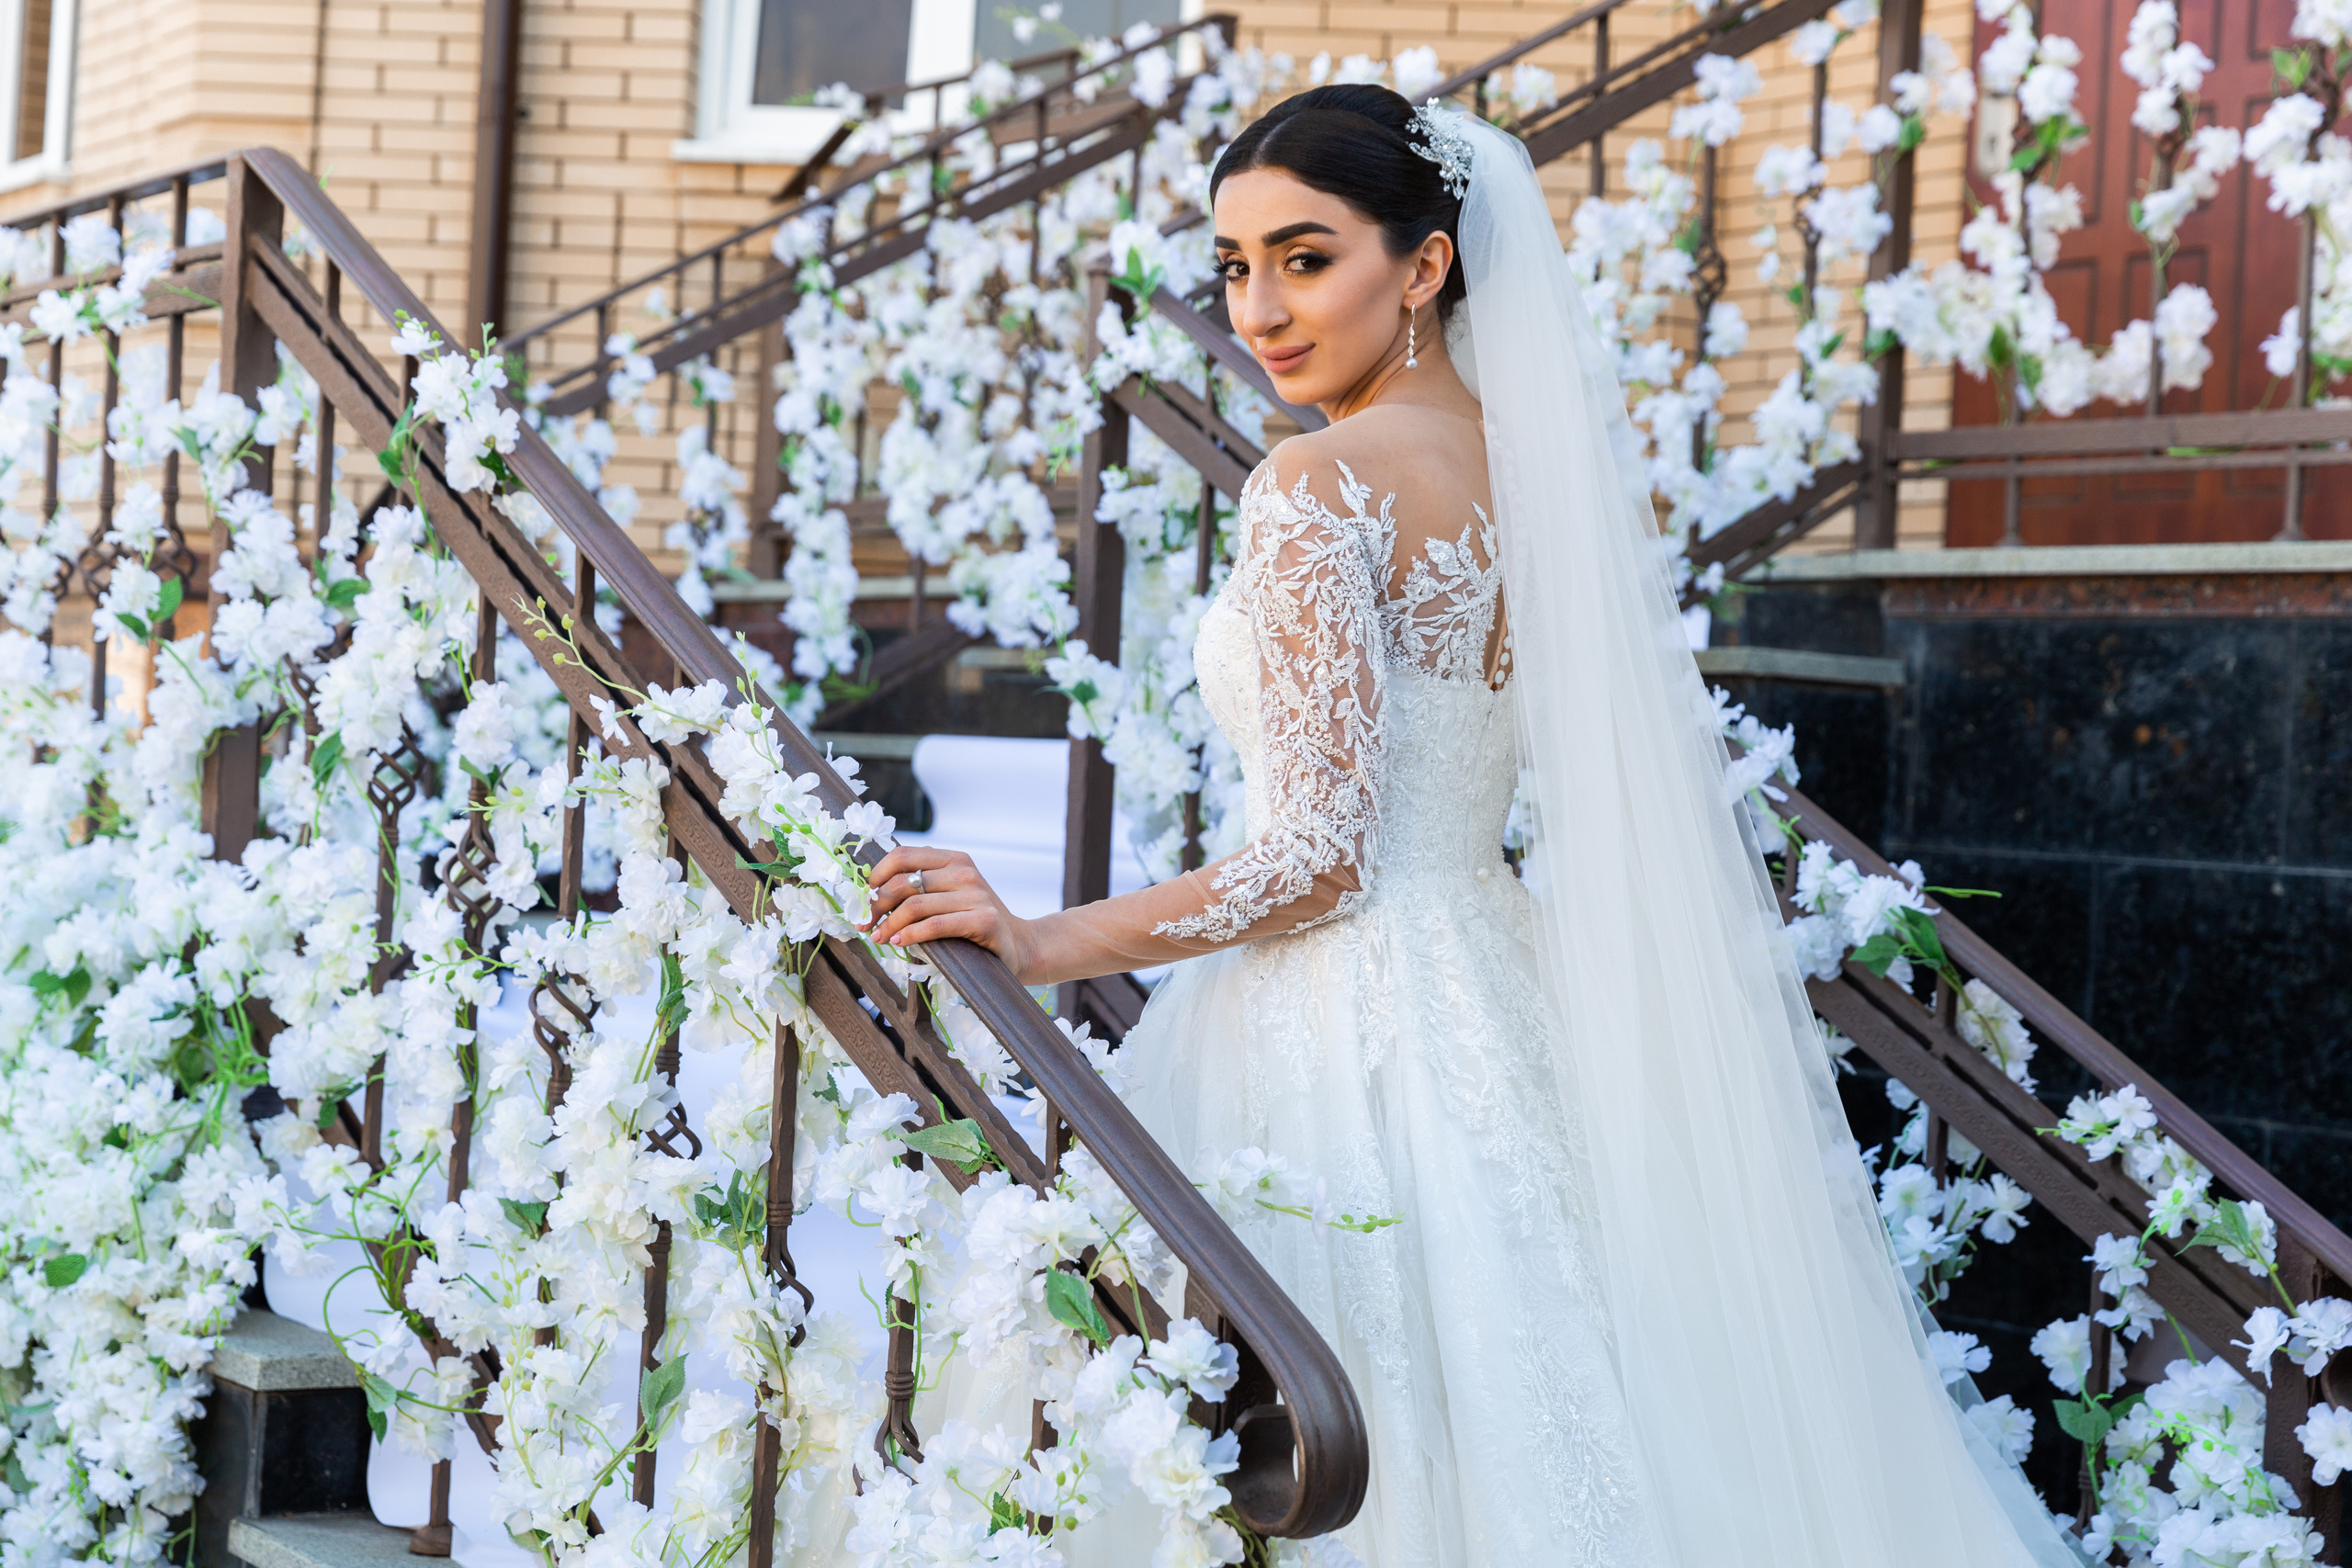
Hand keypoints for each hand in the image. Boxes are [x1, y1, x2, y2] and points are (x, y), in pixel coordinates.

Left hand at [860, 846, 1043, 982]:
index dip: (876, 875)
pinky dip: (911, 935)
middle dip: (877, 904)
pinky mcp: (983, 920)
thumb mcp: (949, 895)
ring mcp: (976, 895)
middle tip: (866, 923)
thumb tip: (871, 892)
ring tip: (879, 937)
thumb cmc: (973, 922)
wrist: (1017, 945)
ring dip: (889, 925)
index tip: (864, 897)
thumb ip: (921, 887)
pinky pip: (935, 925)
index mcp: (954, 859)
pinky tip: (899, 942)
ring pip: (915, 906)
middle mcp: (965, 872)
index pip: (903, 855)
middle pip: (904, 882)